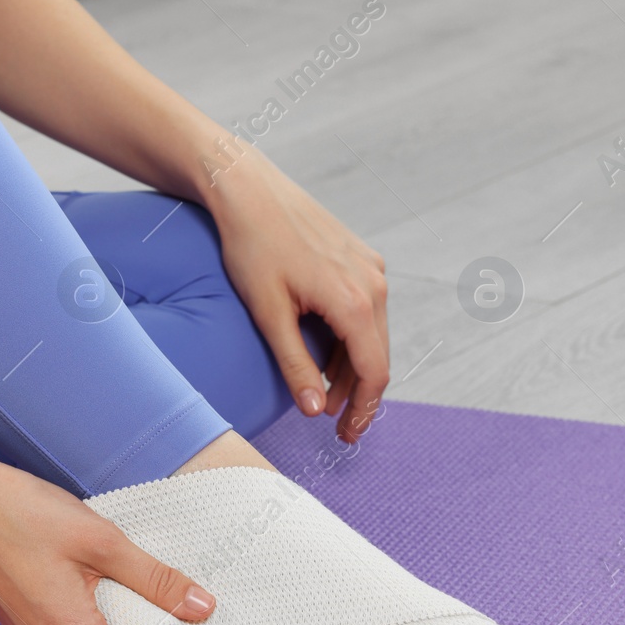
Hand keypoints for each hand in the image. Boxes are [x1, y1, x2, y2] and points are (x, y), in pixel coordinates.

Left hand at [207, 158, 389, 443]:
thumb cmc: (252, 246)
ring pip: (372, 334)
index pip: (374, 372)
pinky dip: (350, 338)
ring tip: (325, 394)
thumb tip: (314, 410)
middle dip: (359, 395)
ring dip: (352, 367)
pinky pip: (365, 309)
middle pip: (377, 356)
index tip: (346, 436)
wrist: (247, 187)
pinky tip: (326, 353)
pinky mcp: (360, 258)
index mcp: (354, 301)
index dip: (364, 411)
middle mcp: (373, 283)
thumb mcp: (269, 314)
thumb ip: (295, 365)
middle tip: (335, 426)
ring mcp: (370, 268)